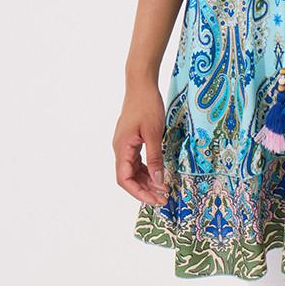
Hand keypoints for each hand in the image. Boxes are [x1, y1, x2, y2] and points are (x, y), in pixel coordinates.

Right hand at [115, 85, 167, 203]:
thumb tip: (159, 180)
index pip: (125, 179)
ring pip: (133, 171)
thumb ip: (155, 158)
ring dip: (147, 181)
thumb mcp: (154, 133)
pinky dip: (147, 170)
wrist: (141, 85)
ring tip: (164, 190)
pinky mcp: (131, 141)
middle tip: (164, 199)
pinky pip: (137, 161)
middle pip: (128, 178)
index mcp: (122, 148)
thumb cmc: (147, 105)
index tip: (154, 200)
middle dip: (145, 190)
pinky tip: (159, 175)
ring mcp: (125, 145)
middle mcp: (120, 149)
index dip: (139, 193)